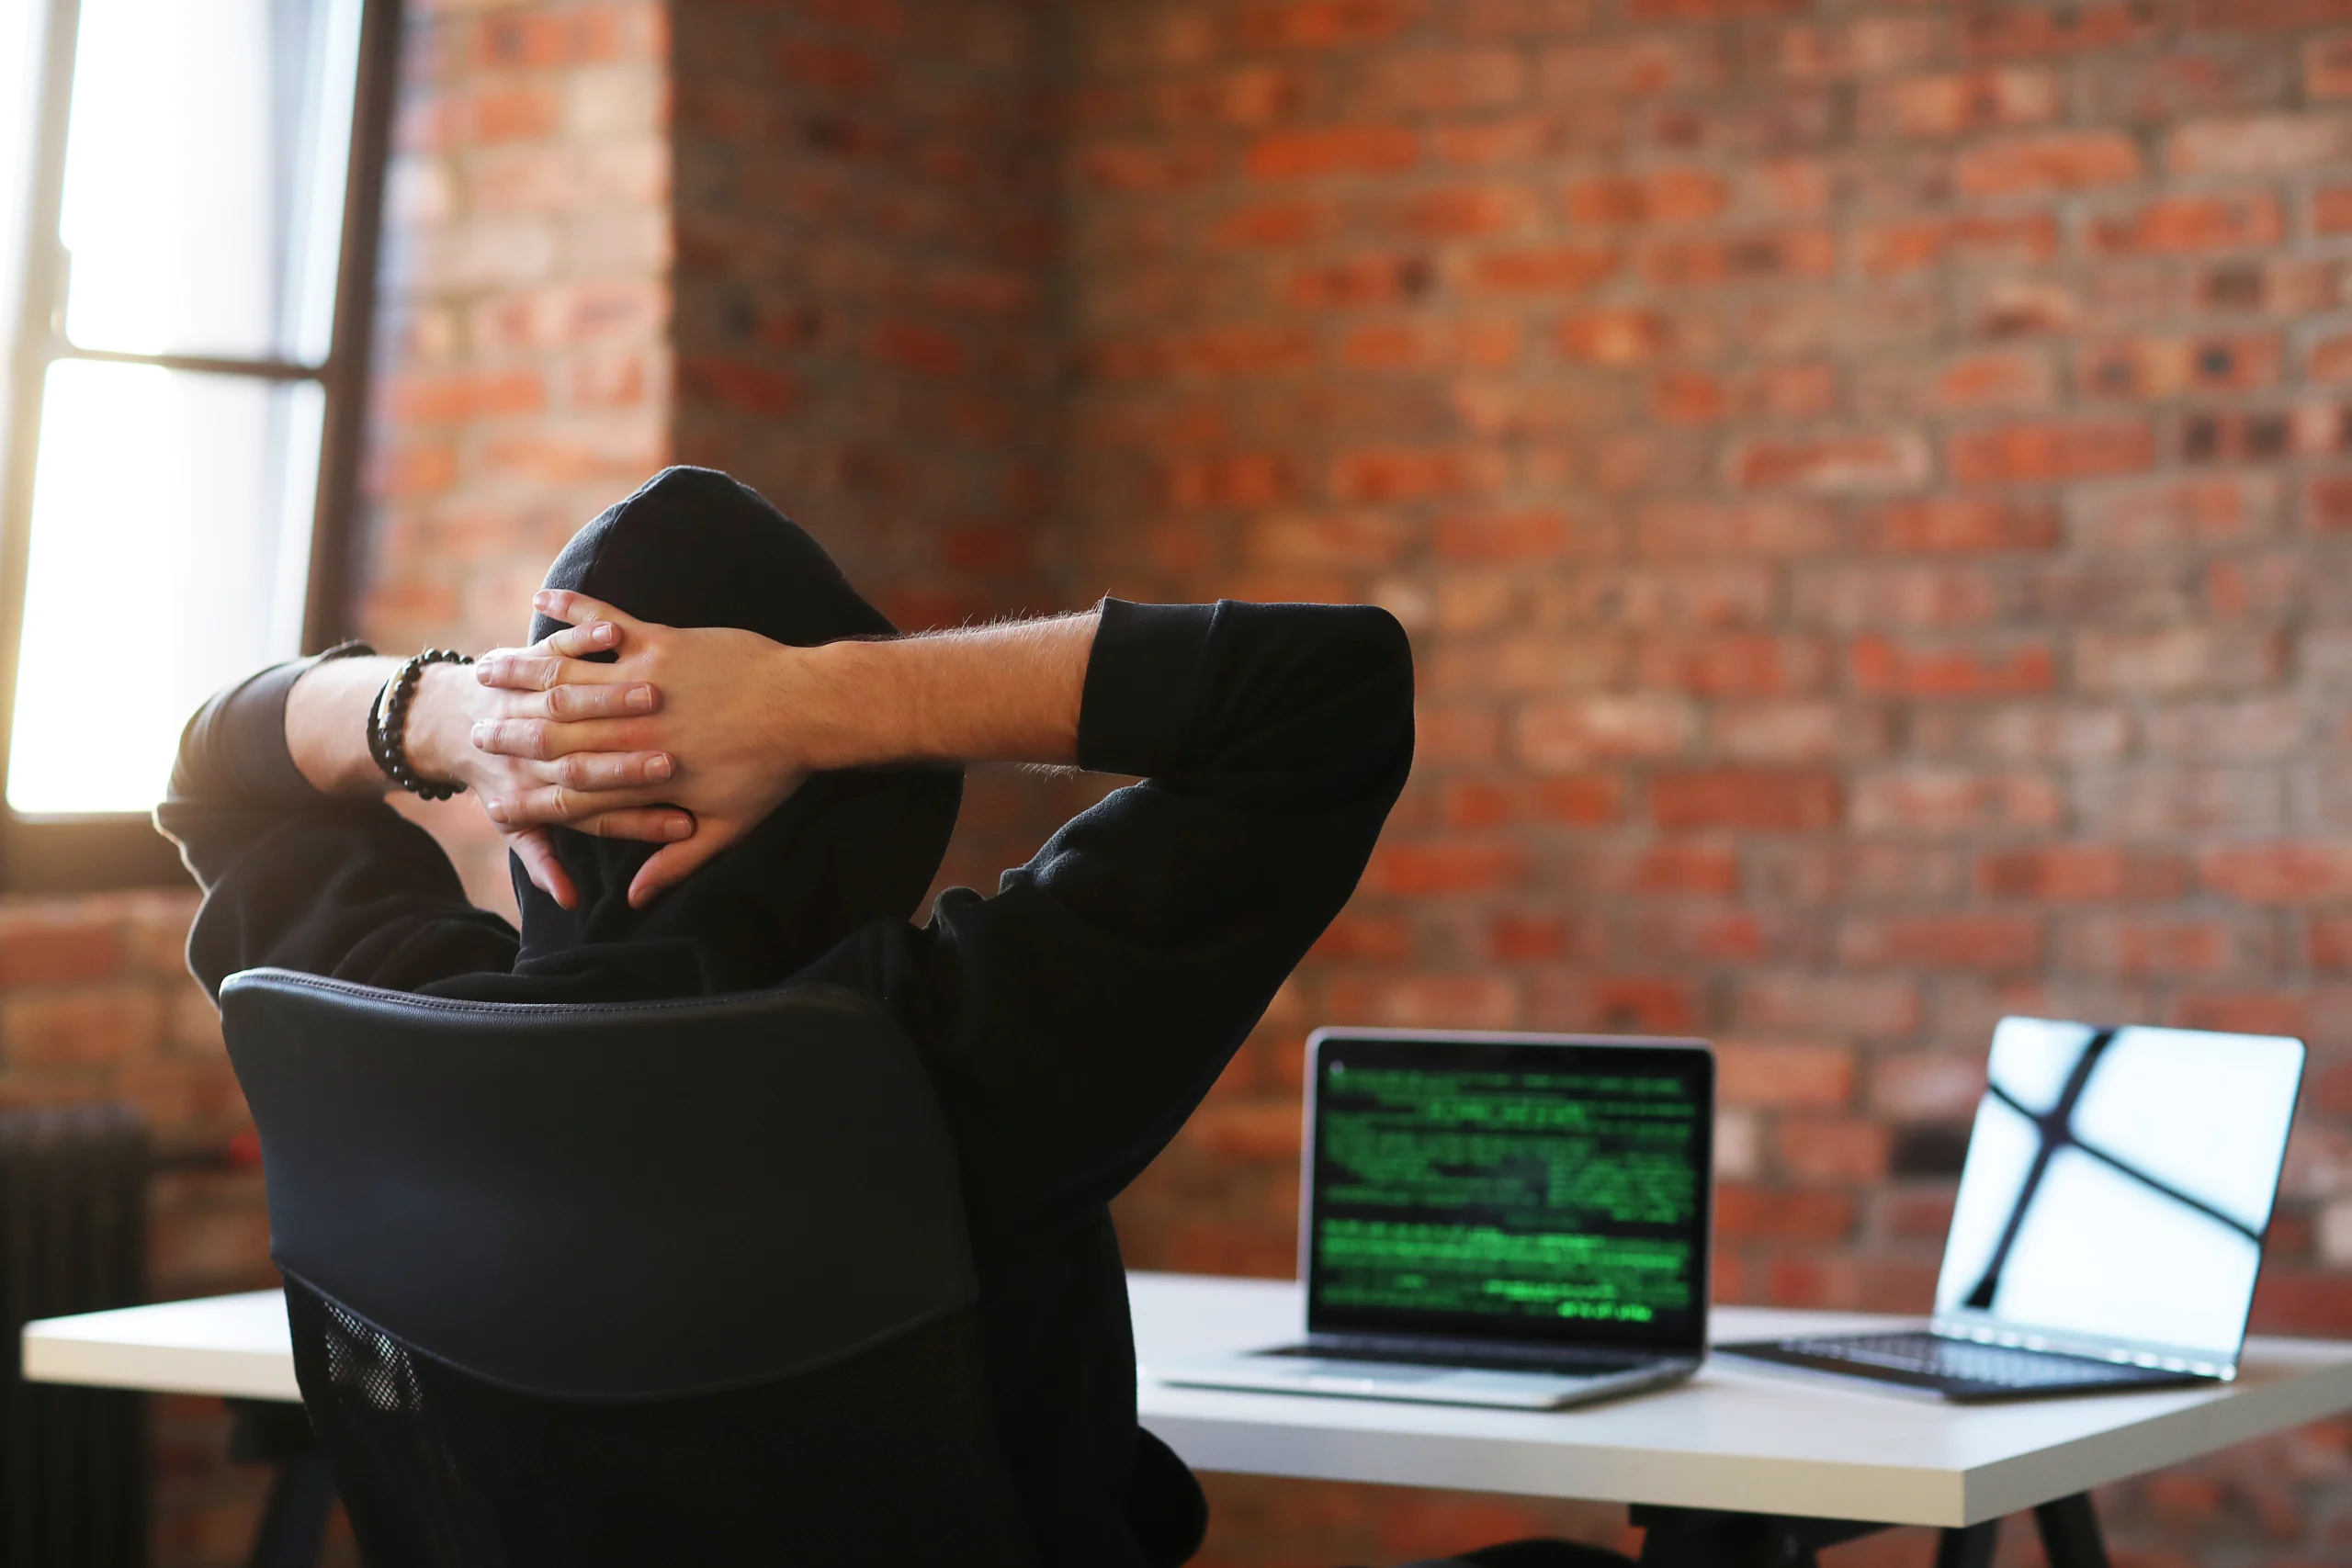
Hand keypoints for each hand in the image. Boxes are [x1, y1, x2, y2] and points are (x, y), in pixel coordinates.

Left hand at [402, 619, 692, 908]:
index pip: (595, 813)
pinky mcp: (532, 661)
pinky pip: (557, 648)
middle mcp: (536, 746)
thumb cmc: (496, 779)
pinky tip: (612, 633)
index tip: (682, 824)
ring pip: (568, 698)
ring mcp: (531, 700)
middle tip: (673, 761)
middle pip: (586, 756)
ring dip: (611, 696)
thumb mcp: (514, 827)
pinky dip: (580, 635)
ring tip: (652, 694)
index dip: (639, 821)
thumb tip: (568, 903)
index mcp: (539, 791)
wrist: (444, 721)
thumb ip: (542, 860)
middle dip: (630, 761)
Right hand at [471, 591, 820, 907]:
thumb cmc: (773, 770)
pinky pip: (606, 619)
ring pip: (569, 675)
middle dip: (509, 728)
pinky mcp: (662, 639)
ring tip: (485, 668)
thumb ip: (678, 860)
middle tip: (471, 727)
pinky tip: (541, 598)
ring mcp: (644, 678)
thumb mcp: (729, 826)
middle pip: (555, 729)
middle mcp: (633, 725)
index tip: (497, 794)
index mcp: (644, 771)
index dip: (533, 790)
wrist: (811, 708)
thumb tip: (636, 899)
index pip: (575, 785)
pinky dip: (573, 608)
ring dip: (522, 669)